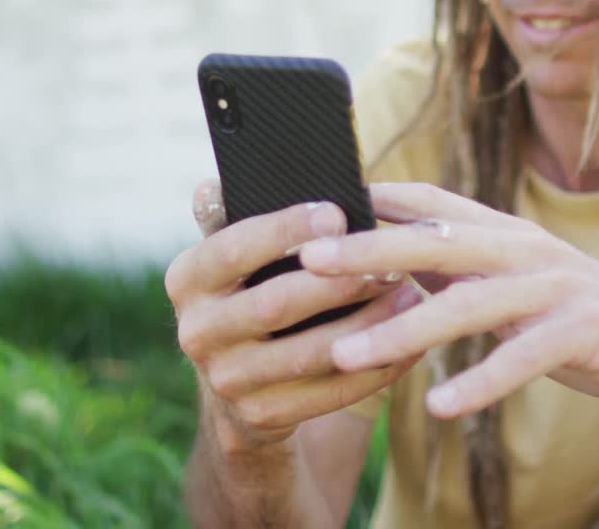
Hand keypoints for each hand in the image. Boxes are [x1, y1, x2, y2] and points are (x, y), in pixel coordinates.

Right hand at [165, 179, 422, 450]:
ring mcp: (226, 380)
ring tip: (410, 297)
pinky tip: (409, 344)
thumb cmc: (252, 294)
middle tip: (391, 262)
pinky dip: (374, 368)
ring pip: (308, 353)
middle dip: (339, 283)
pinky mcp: (260, 417)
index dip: (285, 229)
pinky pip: (328, 392)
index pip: (234, 248)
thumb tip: (217, 182)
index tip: (338, 213)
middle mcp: (195, 332)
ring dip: (367, 326)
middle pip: (275, 304)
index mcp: (187, 280)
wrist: (240, 385)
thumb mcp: (235, 260)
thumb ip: (233, 219)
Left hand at [297, 182, 598, 422]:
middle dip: (367, 251)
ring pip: (469, 303)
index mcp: (508, 234)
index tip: (311, 212)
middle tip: (307, 263)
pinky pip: (522, 358)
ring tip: (347, 355)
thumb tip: (394, 266)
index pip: (431, 203)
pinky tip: (438, 406)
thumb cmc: (586, 322)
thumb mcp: (519, 287)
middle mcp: (528, 249)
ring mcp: (559, 287)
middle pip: (436, 241)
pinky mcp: (587, 331)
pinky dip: (478, 382)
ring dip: (403, 329)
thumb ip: (465, 273)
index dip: (372, 203)